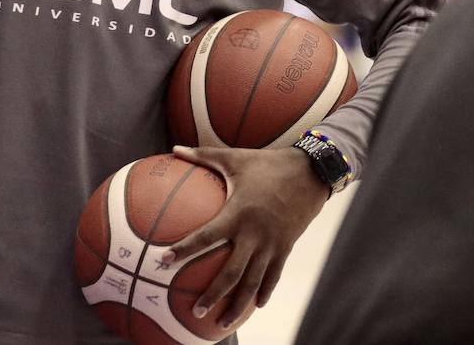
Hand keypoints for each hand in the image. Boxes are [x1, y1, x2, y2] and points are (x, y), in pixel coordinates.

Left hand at [163, 145, 328, 329]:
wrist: (310, 172)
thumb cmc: (267, 163)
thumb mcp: (234, 158)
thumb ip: (202, 155)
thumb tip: (174, 148)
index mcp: (237, 213)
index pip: (205, 236)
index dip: (184, 250)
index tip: (163, 262)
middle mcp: (254, 234)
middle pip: (230, 273)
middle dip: (212, 294)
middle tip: (195, 310)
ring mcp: (272, 244)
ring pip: (252, 282)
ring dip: (237, 305)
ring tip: (222, 324)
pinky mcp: (286, 247)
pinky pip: (273, 276)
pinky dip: (264, 292)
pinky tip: (255, 306)